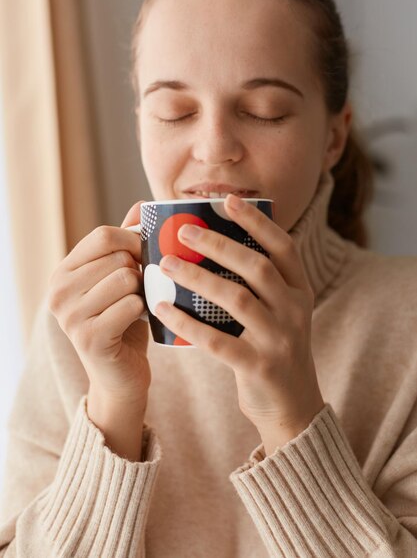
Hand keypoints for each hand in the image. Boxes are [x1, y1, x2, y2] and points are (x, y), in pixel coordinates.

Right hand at [48, 202, 150, 409]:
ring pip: (125, 279)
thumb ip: (126, 243)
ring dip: (142, 291)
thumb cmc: (123, 320)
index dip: (132, 240)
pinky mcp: (89, 338)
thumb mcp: (120, 277)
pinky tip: (138, 321)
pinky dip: (143, 311)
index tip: (144, 255)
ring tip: (138, 304)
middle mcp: (58, 292)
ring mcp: (70, 317)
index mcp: (63, 272)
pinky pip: (130, 305)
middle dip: (139, 269)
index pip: (102, 235)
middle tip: (140, 288)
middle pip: (116, 256)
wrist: (120, 374)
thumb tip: (141, 205)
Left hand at [155, 194, 323, 453]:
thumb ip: (259, 284)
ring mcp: (280, 340)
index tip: (227, 201)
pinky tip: (162, 308)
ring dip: (198, 277)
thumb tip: (212, 245)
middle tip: (183, 230)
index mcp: (300, 291)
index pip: (283, 247)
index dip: (256, 222)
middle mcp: (295, 311)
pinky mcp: (259, 367)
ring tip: (166, 264)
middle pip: (256, 267)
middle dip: (218, 244)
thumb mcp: (280, 312)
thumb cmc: (275, 349)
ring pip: (237, 299)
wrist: (293, 407)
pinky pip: (217, 341)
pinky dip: (187, 323)